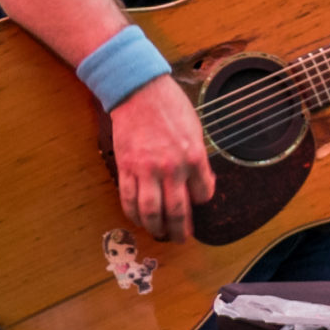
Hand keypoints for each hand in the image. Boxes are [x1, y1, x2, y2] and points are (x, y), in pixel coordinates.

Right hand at [108, 73, 212, 242]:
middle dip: (180, 229)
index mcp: (194, 157)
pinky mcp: (127, 167)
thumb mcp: (195, 130)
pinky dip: (133, 214)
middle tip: (180, 239)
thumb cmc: (170, 107)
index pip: (203, 193)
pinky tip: (139, 219)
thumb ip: (198, 158)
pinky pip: (129, 198)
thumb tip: (201, 181)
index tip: (198, 202)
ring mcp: (147, 169)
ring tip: (159, 234)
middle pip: (178, 210)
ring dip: (156, 227)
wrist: (138, 91)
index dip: (201, 200)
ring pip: (151, 210)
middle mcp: (172, 167)